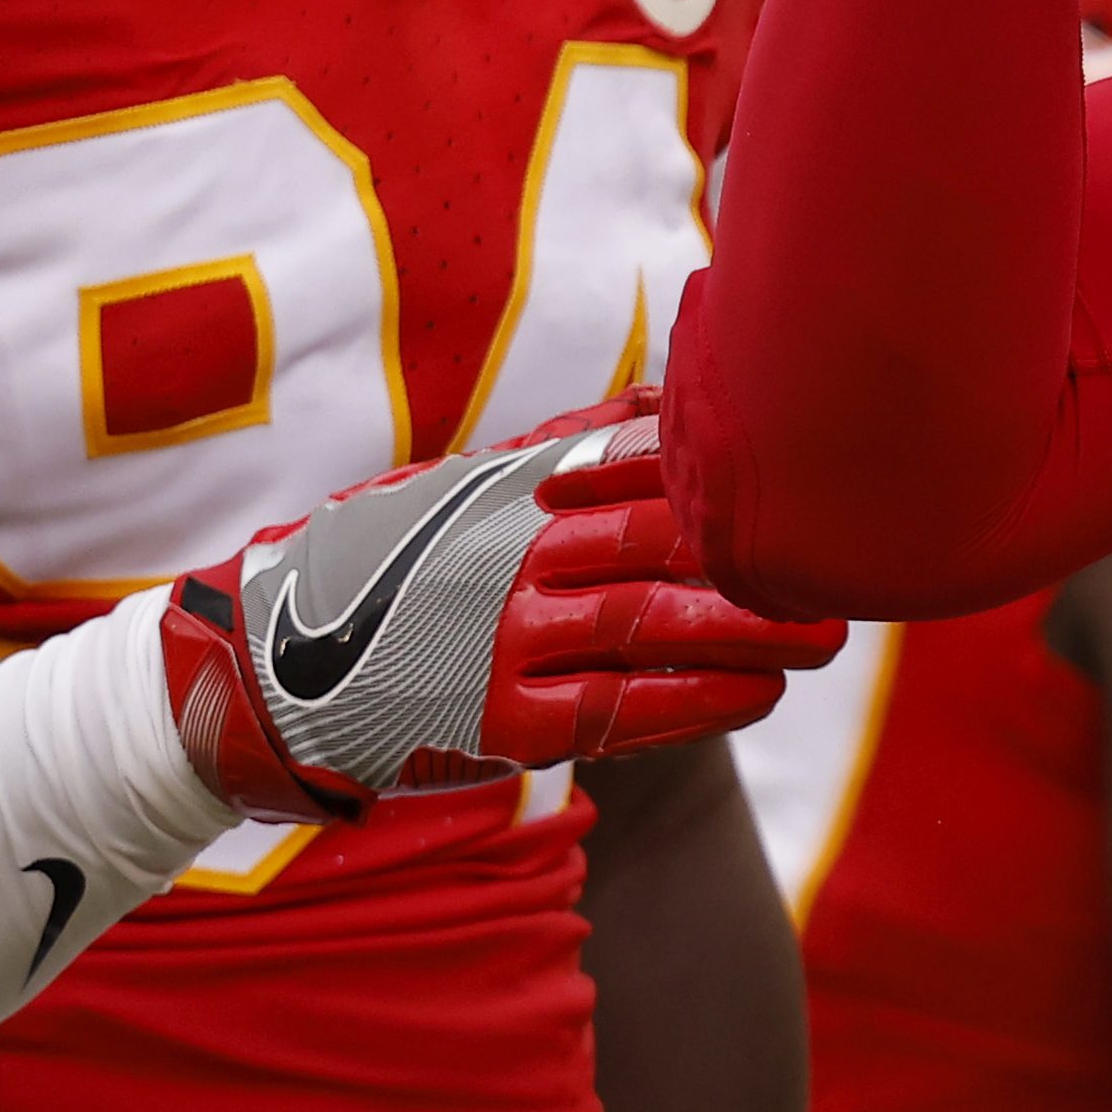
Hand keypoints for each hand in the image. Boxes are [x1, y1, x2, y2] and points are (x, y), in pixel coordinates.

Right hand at [164, 413, 841, 821]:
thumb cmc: (391, 567)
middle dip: (756, 553)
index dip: (729, 472)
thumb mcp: (466, 488)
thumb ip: (571, 447)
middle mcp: (507, 555)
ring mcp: (498, 639)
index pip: (638, 465)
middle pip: (654, 539)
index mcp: (509, 490)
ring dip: (743, 629)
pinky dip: (688, 704)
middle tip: (848, 559)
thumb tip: (673, 391)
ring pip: (642, 623)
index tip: (814, 468)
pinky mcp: (493, 721)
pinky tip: (753, 697)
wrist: (263, 665)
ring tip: (822, 633)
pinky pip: (608, 711)